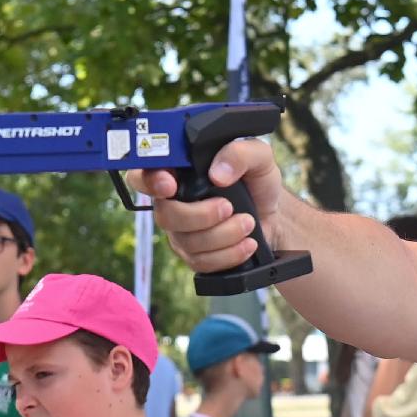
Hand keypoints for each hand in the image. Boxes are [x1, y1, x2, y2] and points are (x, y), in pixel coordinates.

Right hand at [127, 137, 287, 275]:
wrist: (273, 215)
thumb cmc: (258, 182)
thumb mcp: (258, 158)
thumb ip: (240, 153)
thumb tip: (218, 174)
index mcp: (180, 173)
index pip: (143, 175)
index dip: (149, 182)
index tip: (170, 185)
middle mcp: (173, 202)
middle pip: (165, 215)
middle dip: (200, 215)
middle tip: (229, 207)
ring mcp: (181, 232)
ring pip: (187, 242)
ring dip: (224, 235)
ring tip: (248, 223)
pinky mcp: (194, 256)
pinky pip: (202, 262)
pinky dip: (229, 254)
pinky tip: (246, 243)